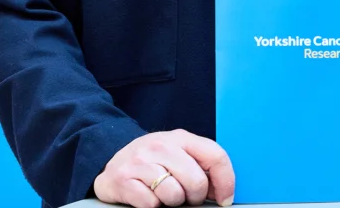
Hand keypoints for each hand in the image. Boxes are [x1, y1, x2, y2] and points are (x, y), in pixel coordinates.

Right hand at [93, 130, 235, 207]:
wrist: (114, 163)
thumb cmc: (153, 162)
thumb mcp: (178, 155)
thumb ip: (201, 167)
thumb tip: (222, 192)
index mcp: (180, 138)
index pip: (215, 156)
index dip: (226, 182)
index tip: (224, 199)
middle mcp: (160, 145)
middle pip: (196, 181)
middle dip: (195, 197)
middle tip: (185, 197)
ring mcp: (140, 161)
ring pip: (174, 194)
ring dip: (171, 201)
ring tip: (163, 193)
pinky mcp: (123, 178)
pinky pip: (151, 204)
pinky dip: (151, 205)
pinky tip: (146, 194)